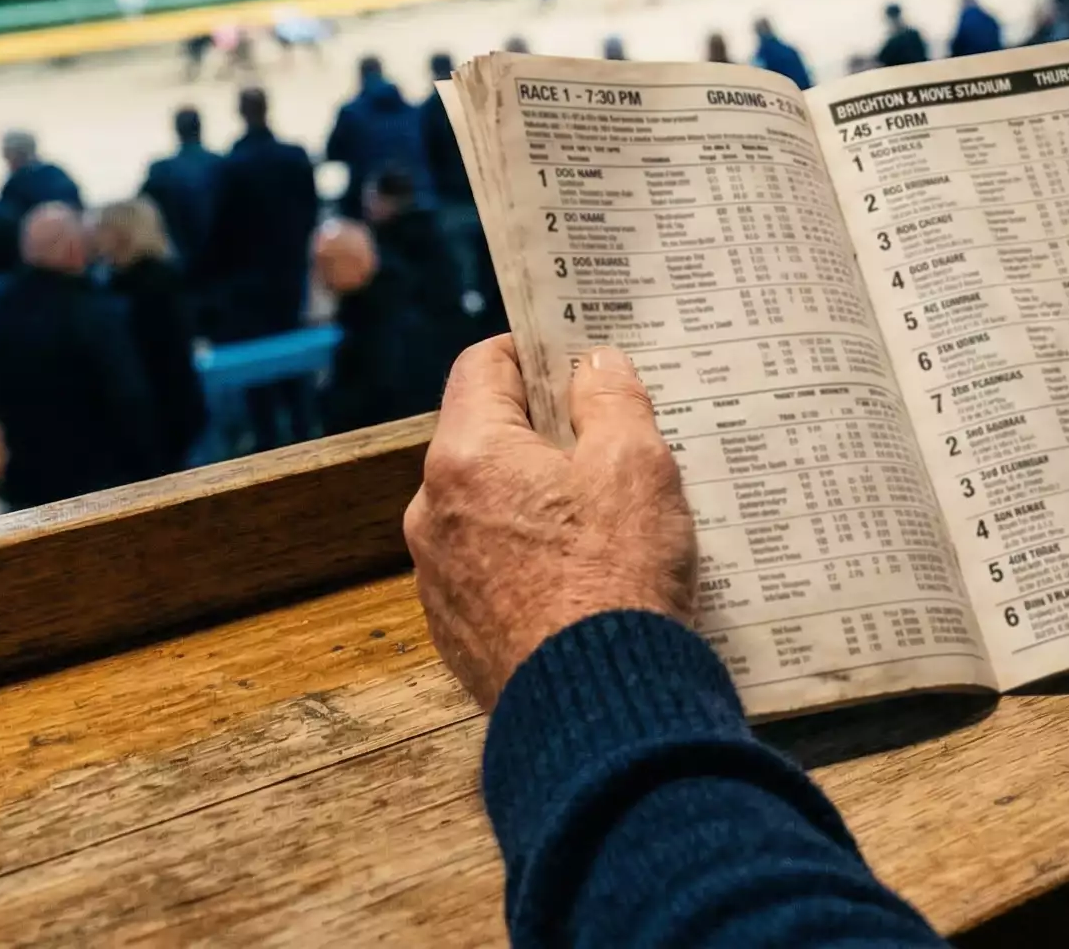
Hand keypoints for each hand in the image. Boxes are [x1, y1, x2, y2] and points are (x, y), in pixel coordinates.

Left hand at [403, 337, 696, 709]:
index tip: (572, 357)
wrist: (599, 716)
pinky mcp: (457, 633)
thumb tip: (593, 365)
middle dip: (541, 432)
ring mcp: (439, 578)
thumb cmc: (617, 581)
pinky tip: (585, 577)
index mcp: (466, 458)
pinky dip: (529, 559)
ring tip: (606, 517)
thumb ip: (611, 400)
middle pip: (483, 440)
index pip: (481, 368)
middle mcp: (432, 514)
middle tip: (607, 439)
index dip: (530, 352)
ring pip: (487, 509)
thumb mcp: (636, 466)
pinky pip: (491, 569)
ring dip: (536, 500)